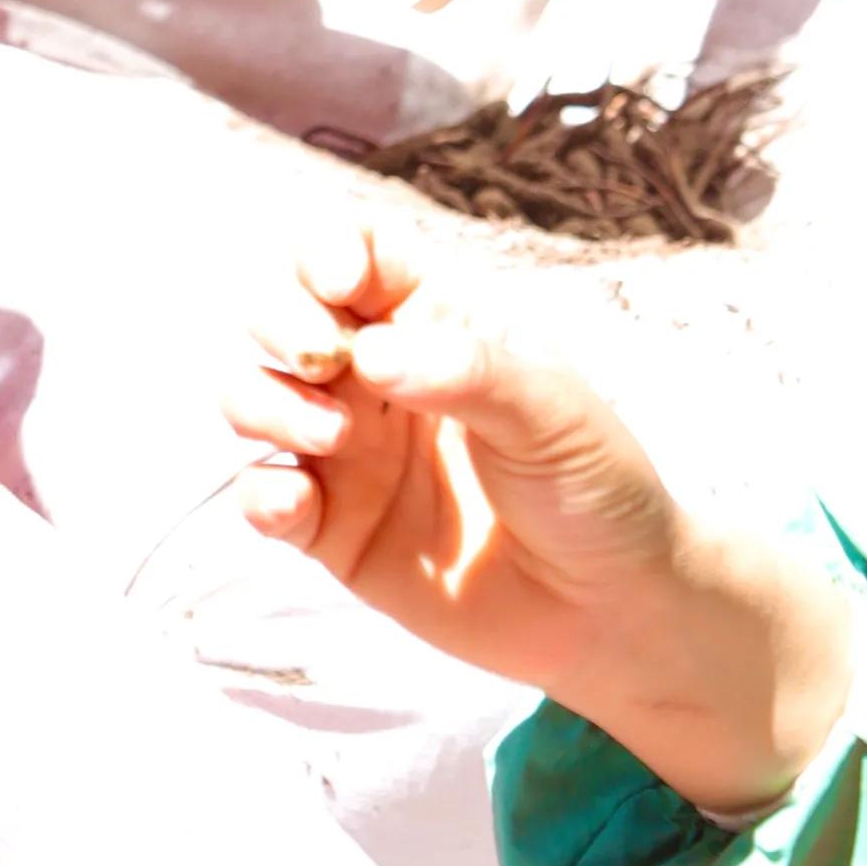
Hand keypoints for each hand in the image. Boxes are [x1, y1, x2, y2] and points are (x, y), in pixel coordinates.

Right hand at [217, 210, 857, 812]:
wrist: (614, 614)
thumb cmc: (598, 488)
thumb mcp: (552, 413)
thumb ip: (465, 371)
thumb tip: (367, 353)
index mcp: (433, 324)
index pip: (351, 252)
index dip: (326, 251)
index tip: (341, 285)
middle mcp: (376, 378)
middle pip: (280, 312)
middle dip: (280, 322)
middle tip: (326, 363)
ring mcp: (348, 453)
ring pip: (252, 396)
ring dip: (264, 404)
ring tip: (330, 440)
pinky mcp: (331, 529)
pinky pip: (261, 496)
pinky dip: (258, 494)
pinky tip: (297, 507)